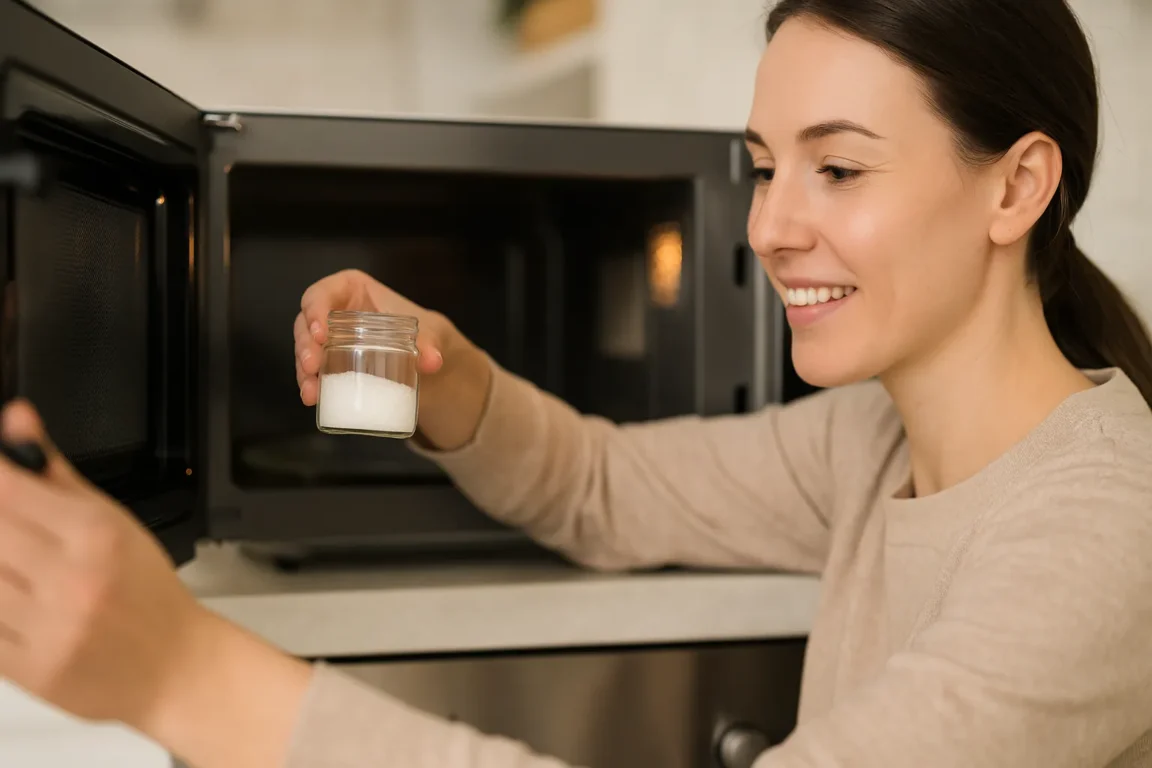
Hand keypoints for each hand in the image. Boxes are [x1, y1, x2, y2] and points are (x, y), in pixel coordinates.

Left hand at [0, 400, 312, 766]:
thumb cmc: (148, 593)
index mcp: (96, 535)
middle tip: (16, 533)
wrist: (177, 667)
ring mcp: (49, 629)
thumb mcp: (114, 522)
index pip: (9, 490)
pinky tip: (13, 598)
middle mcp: (72, 580)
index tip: (0, 477)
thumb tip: (15, 421)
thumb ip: (55, 474)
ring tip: (16, 565)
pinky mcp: (32, 671)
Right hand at [294, 269, 492, 449]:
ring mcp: (328, 339)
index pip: (323, 293)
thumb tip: (433, 361)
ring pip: (305, 350)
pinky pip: (313, 372)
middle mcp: (333, 311)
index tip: (321, 334)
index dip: (315, 310)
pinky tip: (313, 399)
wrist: (424, 358)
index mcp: (350, 289)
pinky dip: (312, 384)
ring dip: (304, 371)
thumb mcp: (429, 333)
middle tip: (312, 367)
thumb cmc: (421, 331)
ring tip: (311, 392)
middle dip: (305, 346)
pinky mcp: (330, 362)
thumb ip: (430, 343)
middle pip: (306, 324)